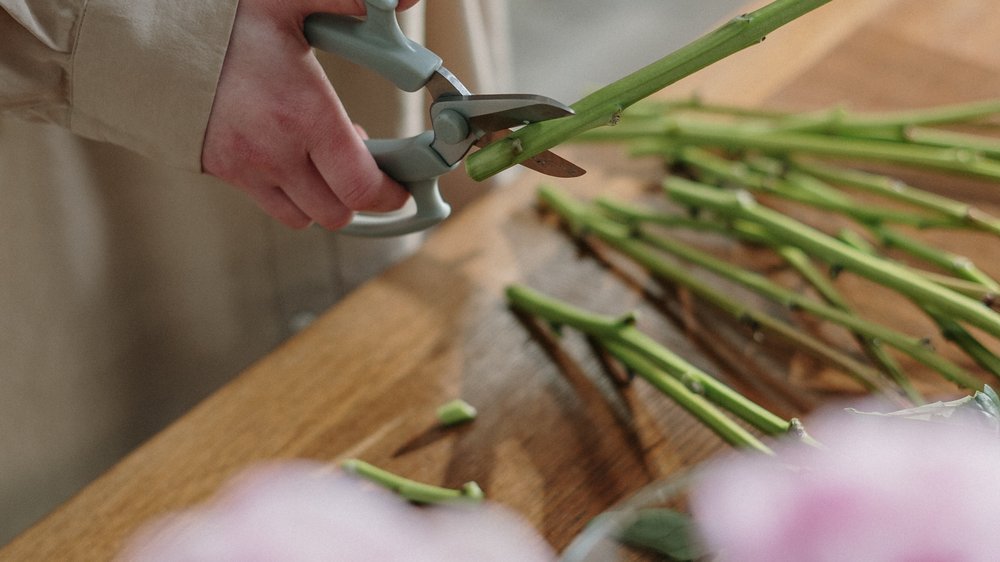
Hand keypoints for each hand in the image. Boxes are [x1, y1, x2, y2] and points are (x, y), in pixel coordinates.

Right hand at [202, 0, 419, 229]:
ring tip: (325, 160)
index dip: (390, 194)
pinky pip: (270, 204)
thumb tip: (407, 0)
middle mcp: (276, 153)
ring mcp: (246, 169)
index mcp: (304, 114)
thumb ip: (349, 0)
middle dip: (359, 195)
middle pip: (337, 212)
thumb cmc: (219, 19)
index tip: (402, 184)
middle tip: (365, 161)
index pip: (361, 186)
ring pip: (304, 216)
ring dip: (324, 198)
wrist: (141, 37)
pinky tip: (291, 158)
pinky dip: (291, 195)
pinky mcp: (222, 172)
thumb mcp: (289, 0)